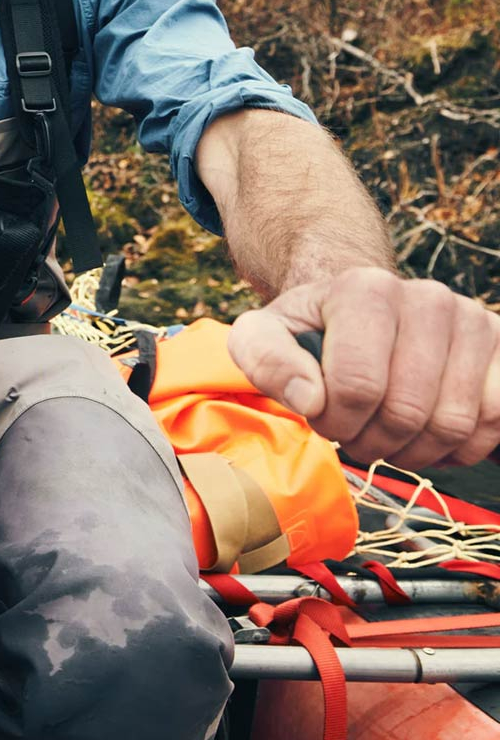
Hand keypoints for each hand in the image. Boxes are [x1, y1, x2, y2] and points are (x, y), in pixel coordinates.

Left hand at [228, 266, 499, 469]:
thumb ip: (266, 360)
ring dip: (413, 451)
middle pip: (406, 410)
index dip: (335, 421)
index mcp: (365, 289)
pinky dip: (458, 448)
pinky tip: (425, 435)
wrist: (360, 314)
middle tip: (353, 433)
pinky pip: (493, 423)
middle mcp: (427, 297)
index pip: (357, 386)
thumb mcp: (262, 337)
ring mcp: (473, 321)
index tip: (321, 415)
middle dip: (372, 441)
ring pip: (452, 424)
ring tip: (385, 435)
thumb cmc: (309, 332)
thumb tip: (310, 398)